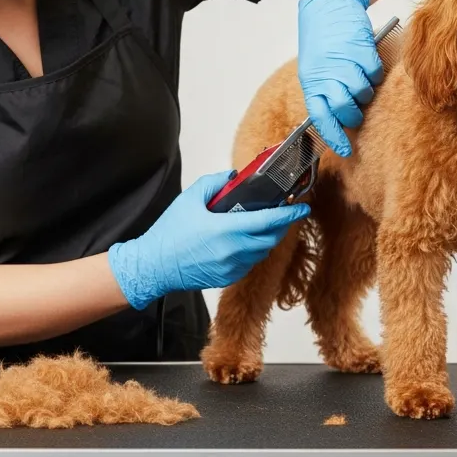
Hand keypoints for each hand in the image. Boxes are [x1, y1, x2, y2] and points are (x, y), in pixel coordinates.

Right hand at [106, 171, 310, 309]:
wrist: (154, 266)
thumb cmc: (170, 234)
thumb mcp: (190, 199)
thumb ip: (215, 183)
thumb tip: (233, 177)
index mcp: (226, 229)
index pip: (269, 221)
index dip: (289, 214)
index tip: (302, 207)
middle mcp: (234, 251)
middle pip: (271, 238)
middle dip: (280, 225)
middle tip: (282, 213)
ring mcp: (232, 267)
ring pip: (262, 252)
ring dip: (265, 238)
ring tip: (259, 226)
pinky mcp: (228, 278)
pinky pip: (249, 263)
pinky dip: (251, 251)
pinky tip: (241, 241)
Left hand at [297, 0, 381, 156]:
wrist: (331, 1)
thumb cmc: (323, 36)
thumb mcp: (315, 65)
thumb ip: (324, 87)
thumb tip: (338, 115)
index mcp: (311, 80)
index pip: (320, 117)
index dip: (333, 136)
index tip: (345, 150)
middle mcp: (327, 74)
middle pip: (343, 108)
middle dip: (353, 114)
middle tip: (356, 110)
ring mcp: (345, 63)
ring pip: (362, 93)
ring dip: (366, 92)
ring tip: (361, 80)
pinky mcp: (362, 51)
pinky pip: (374, 73)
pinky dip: (374, 72)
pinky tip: (367, 62)